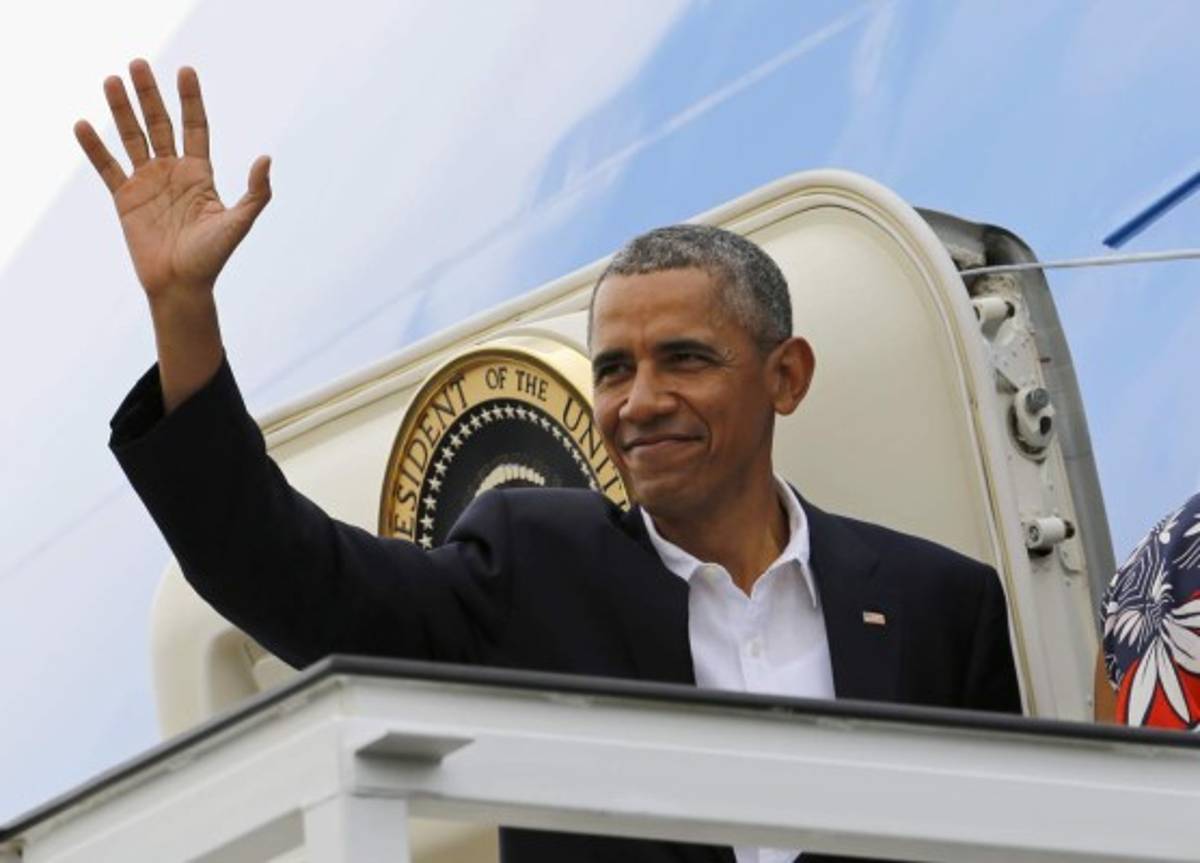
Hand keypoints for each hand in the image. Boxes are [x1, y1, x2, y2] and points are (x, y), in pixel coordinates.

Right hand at [74, 59, 270, 300]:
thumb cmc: (213, 257)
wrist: (181, 286)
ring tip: (111, 80)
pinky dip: (94, 147)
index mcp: (200, 174)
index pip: (195, 127)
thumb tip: (266, 158)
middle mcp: (173, 172)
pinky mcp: (124, 198)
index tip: (185, 71)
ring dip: (121, 110)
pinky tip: (84, 124)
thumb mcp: (239, 223)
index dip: (190, 100)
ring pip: (132, 138)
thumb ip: (256, 193)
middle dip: (149, 95)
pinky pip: (107, 167)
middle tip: (138, 63)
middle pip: (160, 124)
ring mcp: (147, 183)